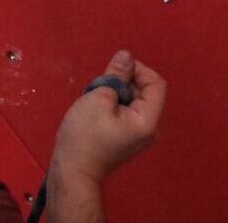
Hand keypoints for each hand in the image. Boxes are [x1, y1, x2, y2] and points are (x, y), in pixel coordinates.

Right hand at [48, 50, 164, 187]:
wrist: (72, 170)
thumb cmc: (85, 135)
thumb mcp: (99, 97)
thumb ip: (116, 74)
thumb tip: (127, 56)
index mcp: (147, 121)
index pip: (156, 83)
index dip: (138, 70)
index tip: (115, 71)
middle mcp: (148, 128)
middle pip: (144, 90)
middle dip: (123, 81)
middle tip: (100, 87)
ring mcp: (137, 134)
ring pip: (132, 98)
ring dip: (115, 91)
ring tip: (96, 99)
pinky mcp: (126, 136)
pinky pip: (125, 109)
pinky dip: (112, 102)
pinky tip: (96, 109)